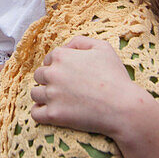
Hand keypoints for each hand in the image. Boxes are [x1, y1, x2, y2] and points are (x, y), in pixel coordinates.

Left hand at [31, 36, 145, 138]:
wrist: (123, 107)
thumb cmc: (115, 77)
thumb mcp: (103, 48)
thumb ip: (81, 42)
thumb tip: (66, 46)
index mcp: (62, 56)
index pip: (48, 60)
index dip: (57, 66)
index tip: (68, 74)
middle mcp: (52, 74)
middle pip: (39, 76)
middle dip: (49, 80)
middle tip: (64, 88)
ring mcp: (51, 95)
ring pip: (35, 93)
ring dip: (43, 96)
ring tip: (58, 100)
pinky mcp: (53, 115)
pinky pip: (35, 113)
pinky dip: (40, 112)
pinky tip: (50, 111)